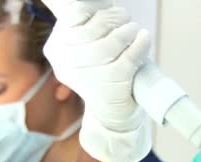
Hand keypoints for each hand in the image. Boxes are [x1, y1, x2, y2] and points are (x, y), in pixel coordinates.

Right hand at [42, 0, 152, 161]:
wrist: (109, 112)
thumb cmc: (100, 72)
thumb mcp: (84, 48)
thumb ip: (84, 26)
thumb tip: (95, 4)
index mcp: (57, 48)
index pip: (75, 15)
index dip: (96, 12)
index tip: (107, 14)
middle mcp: (67, 63)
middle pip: (95, 28)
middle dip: (115, 19)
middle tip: (126, 21)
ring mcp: (89, 76)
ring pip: (112, 42)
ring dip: (128, 31)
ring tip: (134, 31)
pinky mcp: (111, 85)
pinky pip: (129, 57)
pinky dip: (140, 44)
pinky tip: (144, 38)